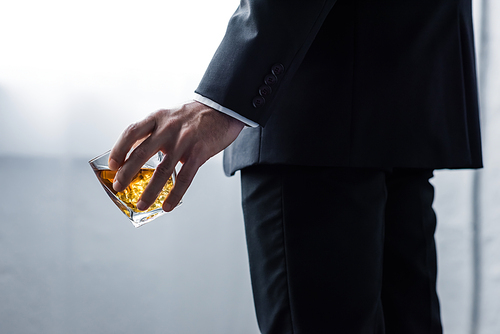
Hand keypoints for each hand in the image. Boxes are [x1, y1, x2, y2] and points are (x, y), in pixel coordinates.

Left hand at [108, 101, 243, 211]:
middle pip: (141, 153)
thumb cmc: (195, 116)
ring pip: (162, 170)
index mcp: (158, 118)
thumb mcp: (170, 117)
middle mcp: (168, 128)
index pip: (131, 132)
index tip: (112, 164)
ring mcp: (184, 141)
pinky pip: (184, 178)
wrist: (223, 109)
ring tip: (142, 204)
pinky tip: (167, 206)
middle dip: (127, 173)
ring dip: (150, 190)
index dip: (119, 149)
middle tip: (118, 187)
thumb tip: (136, 154)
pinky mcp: (199, 152)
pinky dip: (174, 194)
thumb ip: (154, 133)